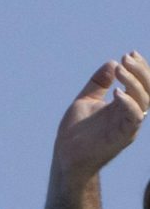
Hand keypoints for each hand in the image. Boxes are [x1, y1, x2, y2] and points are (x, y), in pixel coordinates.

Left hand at [52, 51, 149, 184]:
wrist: (66, 155)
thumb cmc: (75, 131)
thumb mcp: (86, 100)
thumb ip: (98, 83)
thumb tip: (112, 62)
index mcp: (123, 106)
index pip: (140, 84)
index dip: (139, 68)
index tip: (130, 53)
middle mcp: (129, 115)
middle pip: (147, 90)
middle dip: (140, 72)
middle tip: (127, 58)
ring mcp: (128, 126)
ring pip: (144, 101)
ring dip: (134, 83)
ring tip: (120, 70)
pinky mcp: (122, 136)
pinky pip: (134, 118)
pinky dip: (129, 104)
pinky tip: (118, 92)